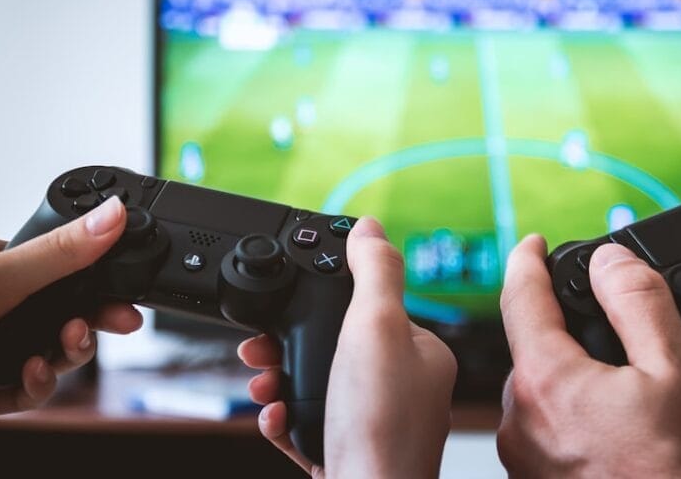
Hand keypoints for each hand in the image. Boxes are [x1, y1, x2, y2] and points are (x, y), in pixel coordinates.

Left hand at [0, 197, 143, 425]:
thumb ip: (60, 253)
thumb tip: (113, 216)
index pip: (61, 272)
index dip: (97, 282)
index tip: (127, 292)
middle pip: (62, 315)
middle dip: (90, 322)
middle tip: (120, 324)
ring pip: (50, 355)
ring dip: (66, 354)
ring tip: (64, 348)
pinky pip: (27, 391)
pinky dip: (38, 385)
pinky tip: (33, 375)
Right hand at [237, 217, 456, 477]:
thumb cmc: (379, 428)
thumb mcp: (375, 328)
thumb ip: (374, 272)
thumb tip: (371, 227)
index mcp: (420, 353)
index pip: (371, 305)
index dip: (326, 299)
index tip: (290, 297)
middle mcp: (403, 388)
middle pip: (336, 344)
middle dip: (290, 343)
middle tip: (260, 346)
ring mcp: (376, 423)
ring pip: (318, 383)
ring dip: (281, 378)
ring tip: (263, 382)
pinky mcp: (350, 453)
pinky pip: (309, 422)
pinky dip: (285, 417)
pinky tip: (276, 418)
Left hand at [497, 236, 680, 477]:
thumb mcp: (679, 373)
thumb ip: (639, 303)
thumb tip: (609, 261)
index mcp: (545, 384)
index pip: (520, 297)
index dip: (528, 260)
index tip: (533, 242)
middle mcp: (519, 423)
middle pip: (532, 346)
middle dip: (565, 326)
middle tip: (615, 328)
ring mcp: (525, 460)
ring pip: (541, 389)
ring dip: (573, 373)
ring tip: (630, 389)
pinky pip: (546, 427)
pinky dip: (573, 411)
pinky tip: (617, 427)